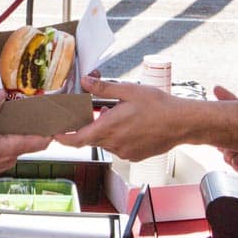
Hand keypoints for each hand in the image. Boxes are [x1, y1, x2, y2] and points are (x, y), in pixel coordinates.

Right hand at [0, 90, 48, 187]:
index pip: (41, 142)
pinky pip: (5, 151)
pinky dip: (5, 140)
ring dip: (16, 133)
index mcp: (9, 148)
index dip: (50, 131)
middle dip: (32, 127)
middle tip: (28, 110)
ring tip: (9, 116)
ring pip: (17, 146)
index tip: (54, 119)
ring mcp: (1, 164)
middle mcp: (9, 158)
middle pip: (30, 142)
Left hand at [58, 75, 185, 160]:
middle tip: (101, 109)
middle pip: (91, 138)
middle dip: (91, 124)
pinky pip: (119, 146)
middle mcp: (114, 143)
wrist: (182, 123)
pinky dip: (120, 136)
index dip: (62, 137)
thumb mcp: (128, 91)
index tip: (55, 132)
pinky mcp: (134, 156)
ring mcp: (124, 152)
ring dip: (107, 129)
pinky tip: (133, 125)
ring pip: (106, 141)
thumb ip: (104, 89)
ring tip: (123, 114)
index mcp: (108, 128)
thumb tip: (85, 82)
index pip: (75, 139)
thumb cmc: (159, 106)